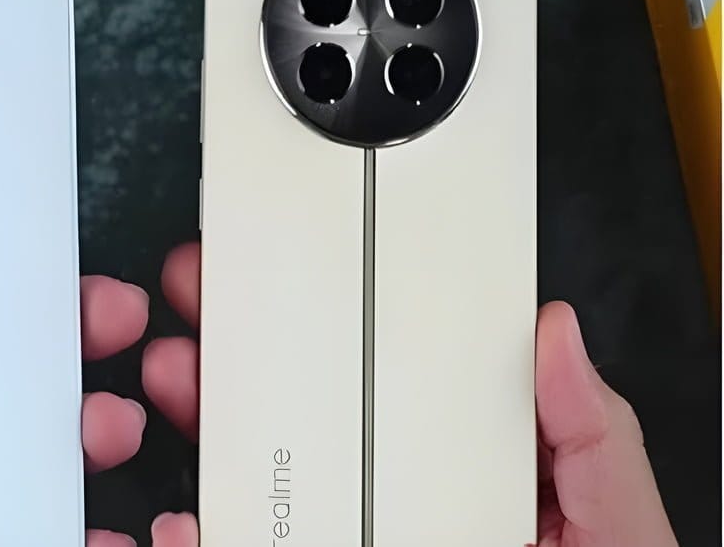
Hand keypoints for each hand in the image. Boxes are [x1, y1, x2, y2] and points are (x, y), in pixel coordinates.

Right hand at [140, 243, 677, 546]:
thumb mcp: (613, 525)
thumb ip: (592, 438)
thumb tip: (555, 332)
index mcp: (456, 469)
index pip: (384, 384)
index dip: (330, 323)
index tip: (287, 274)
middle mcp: (388, 503)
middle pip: (298, 417)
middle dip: (237, 353)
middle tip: (201, 296)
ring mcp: (341, 536)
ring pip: (256, 480)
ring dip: (203, 420)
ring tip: (181, 373)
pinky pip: (241, 543)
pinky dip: (196, 534)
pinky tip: (184, 517)